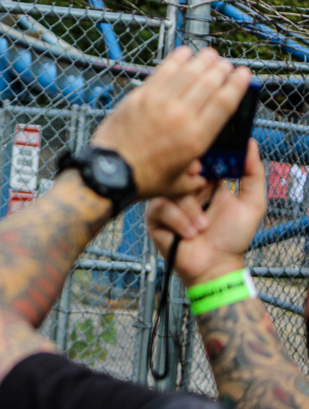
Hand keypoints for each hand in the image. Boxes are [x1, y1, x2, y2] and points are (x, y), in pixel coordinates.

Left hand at [92, 46, 251, 198]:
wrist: (108, 172)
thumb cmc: (141, 180)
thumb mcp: (177, 185)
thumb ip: (194, 177)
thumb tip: (200, 172)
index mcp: (196, 138)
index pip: (225, 102)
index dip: (237, 84)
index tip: (243, 74)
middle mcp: (181, 116)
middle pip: (209, 82)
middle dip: (221, 69)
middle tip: (224, 64)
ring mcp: (159, 103)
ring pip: (188, 72)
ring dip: (202, 61)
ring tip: (209, 55)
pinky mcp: (140, 96)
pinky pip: (163, 71)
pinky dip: (176, 60)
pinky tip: (183, 54)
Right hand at [146, 140, 265, 286]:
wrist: (214, 265)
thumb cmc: (232, 238)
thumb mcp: (252, 203)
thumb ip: (254, 173)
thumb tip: (250, 144)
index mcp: (206, 181)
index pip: (200, 158)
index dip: (201, 157)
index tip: (205, 165)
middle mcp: (185, 188)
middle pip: (182, 171)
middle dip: (192, 182)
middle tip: (202, 189)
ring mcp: (169, 201)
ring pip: (172, 191)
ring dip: (191, 212)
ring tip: (202, 228)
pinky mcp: (154, 216)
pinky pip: (161, 208)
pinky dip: (178, 221)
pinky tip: (188, 234)